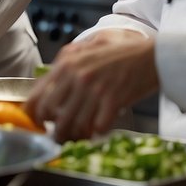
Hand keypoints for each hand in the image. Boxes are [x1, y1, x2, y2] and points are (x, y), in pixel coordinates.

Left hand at [24, 29, 158, 141]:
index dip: (34, 115)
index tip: (38, 124)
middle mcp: (77, 76)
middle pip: (52, 114)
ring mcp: (94, 88)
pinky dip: (97, 132)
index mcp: (67, 63)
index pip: (38, 95)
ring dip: (76, 135)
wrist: (151, 56)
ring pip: (73, 125)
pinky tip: (101, 127)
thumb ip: (67, 64)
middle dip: (54, 128)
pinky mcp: (112, 100)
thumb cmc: (121, 54)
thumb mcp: (87, 50)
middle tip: (61, 134)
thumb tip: (48, 84)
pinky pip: (97, 128)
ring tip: (81, 135)